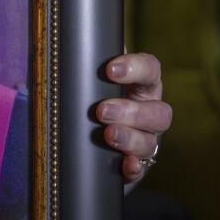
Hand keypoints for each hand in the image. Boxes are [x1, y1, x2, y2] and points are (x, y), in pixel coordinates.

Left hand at [96, 53, 171, 181]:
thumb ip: (85, 69)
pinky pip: (142, 169)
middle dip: (131, 111)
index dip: (136, 68)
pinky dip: (135, 167)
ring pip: (151, 141)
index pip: (150, 70)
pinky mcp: (137, 167)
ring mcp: (146, 141)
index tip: (110, 69)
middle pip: (159, 111)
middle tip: (102, 110)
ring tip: (108, 135)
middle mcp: (149, 113)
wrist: (84, 142)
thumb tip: (61, 50)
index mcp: (141, 86)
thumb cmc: (88, 101)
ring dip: (131, 138)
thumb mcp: (90, 83)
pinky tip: (125, 165)